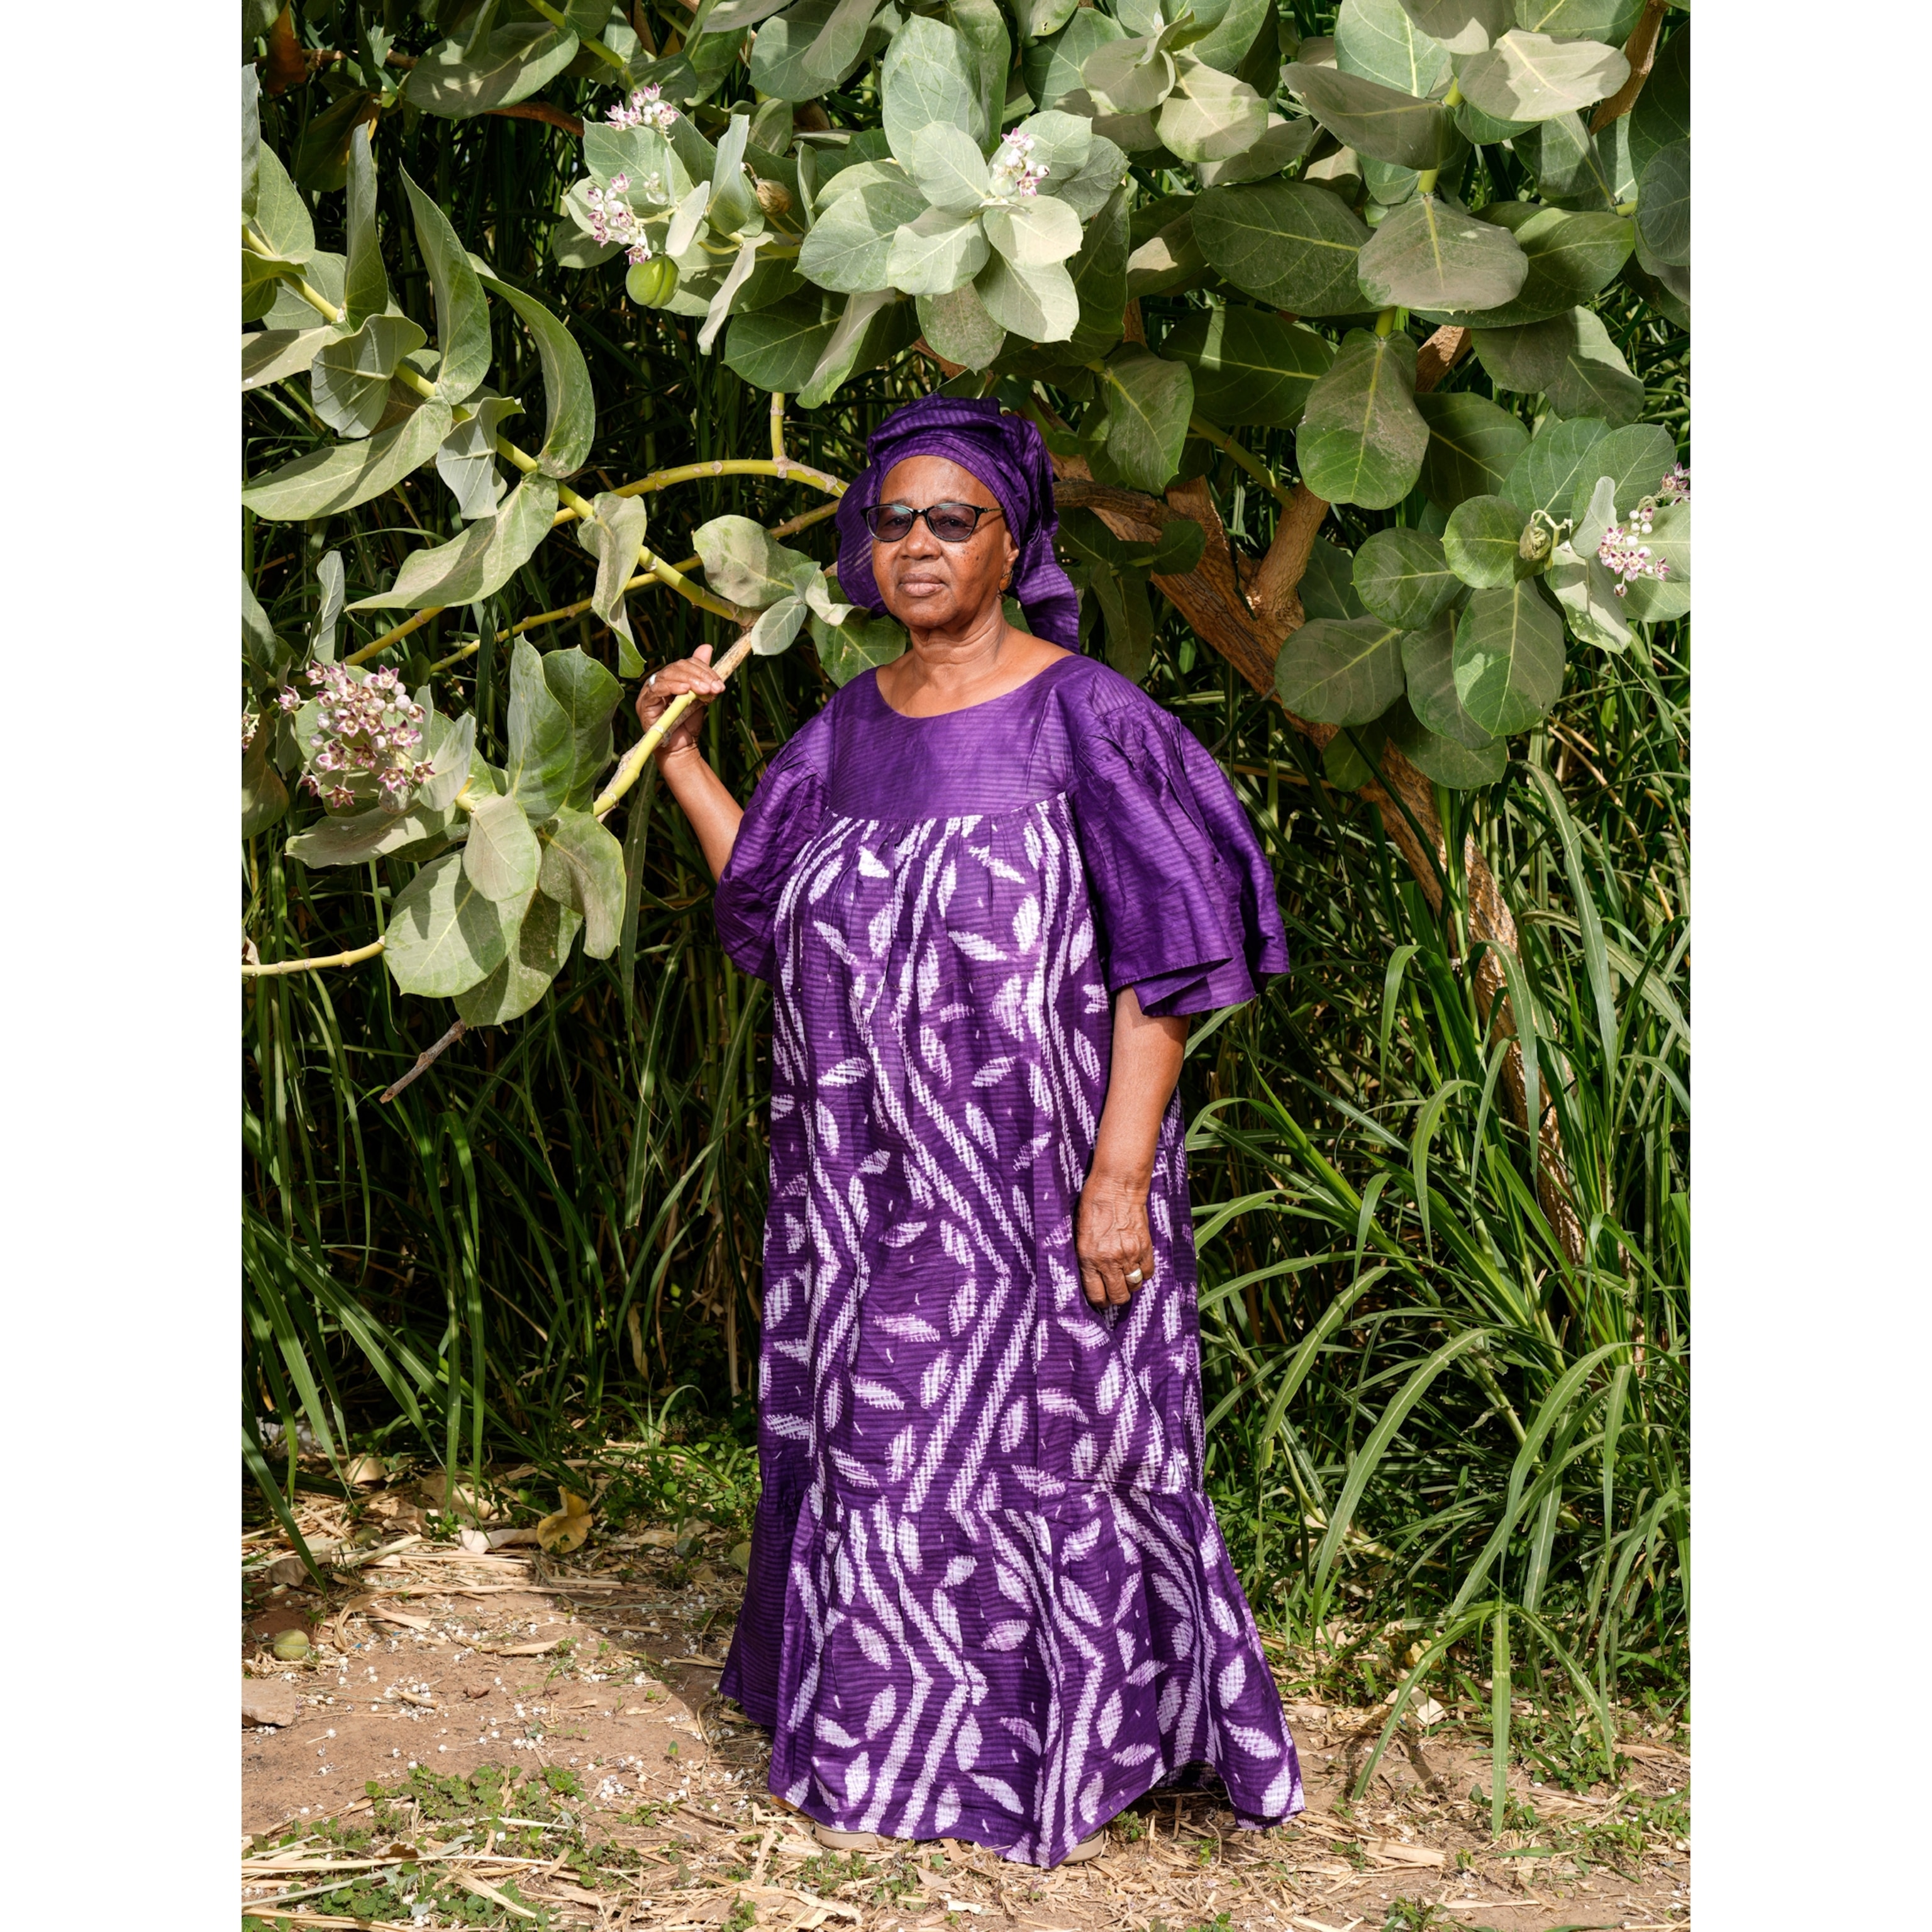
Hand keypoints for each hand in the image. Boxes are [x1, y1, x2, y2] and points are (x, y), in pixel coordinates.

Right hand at [635, 644, 724, 765]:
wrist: (682, 748)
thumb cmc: (688, 723)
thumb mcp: (701, 695)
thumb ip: (702, 674)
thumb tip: (707, 647)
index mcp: (670, 678)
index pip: (685, 664)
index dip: (703, 669)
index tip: (719, 682)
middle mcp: (657, 683)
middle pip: (677, 668)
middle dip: (699, 675)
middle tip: (715, 687)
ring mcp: (649, 693)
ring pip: (668, 675)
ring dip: (690, 681)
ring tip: (704, 690)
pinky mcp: (645, 704)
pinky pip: (657, 690)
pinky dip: (672, 687)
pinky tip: (685, 691)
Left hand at [1076, 1170, 1154, 1306]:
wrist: (1117, 1186)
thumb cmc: (1092, 1205)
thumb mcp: (1080, 1233)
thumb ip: (1086, 1258)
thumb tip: (1091, 1277)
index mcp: (1089, 1257)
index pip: (1096, 1295)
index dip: (1099, 1300)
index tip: (1099, 1297)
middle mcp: (1110, 1260)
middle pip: (1119, 1296)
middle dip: (1115, 1297)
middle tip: (1112, 1289)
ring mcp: (1130, 1255)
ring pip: (1134, 1287)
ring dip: (1129, 1285)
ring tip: (1124, 1275)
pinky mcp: (1145, 1247)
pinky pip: (1148, 1272)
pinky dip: (1142, 1273)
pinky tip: (1136, 1265)